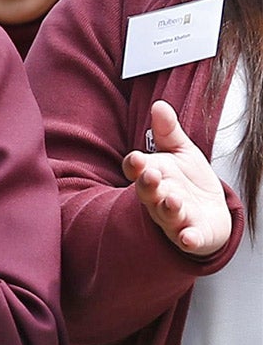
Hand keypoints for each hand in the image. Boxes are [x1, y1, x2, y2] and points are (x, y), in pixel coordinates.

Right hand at [123, 100, 232, 257]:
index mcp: (153, 176)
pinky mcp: (190, 235)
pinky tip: (188, 237)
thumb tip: (159, 105)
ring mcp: (173, 218)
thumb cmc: (189, 182)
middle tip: (151, 175)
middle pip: (147, 193)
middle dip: (148, 185)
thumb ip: (168, 131)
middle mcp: (158, 198)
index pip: (136, 169)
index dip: (135, 165)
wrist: (210, 214)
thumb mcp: (182, 152)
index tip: (138, 158)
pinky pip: (186, 239)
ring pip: (165, 215)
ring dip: (167, 209)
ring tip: (173, 200)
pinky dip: (187, 239)